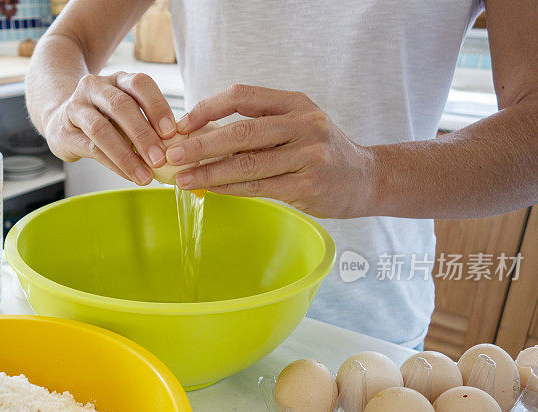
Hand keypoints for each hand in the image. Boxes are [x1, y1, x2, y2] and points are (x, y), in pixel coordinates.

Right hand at [43, 71, 176, 184]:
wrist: (61, 122)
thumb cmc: (104, 119)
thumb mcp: (126, 114)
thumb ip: (148, 124)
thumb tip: (177, 147)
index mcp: (118, 80)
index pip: (140, 83)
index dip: (157, 106)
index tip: (172, 132)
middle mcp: (96, 87)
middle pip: (121, 106)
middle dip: (143, 134)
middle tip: (161, 159)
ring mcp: (77, 107)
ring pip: (101, 129)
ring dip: (126, 155)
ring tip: (145, 175)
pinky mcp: (65, 131)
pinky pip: (91, 148)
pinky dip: (114, 164)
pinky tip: (129, 175)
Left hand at [167, 84, 377, 217]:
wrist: (366, 179)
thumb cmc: (320, 153)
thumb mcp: (294, 127)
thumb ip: (255, 129)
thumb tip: (199, 138)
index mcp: (294, 103)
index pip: (243, 96)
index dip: (208, 107)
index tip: (182, 124)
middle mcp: (304, 124)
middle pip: (241, 132)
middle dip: (201, 144)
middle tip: (172, 154)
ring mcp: (309, 155)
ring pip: (247, 163)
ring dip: (209, 172)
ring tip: (182, 178)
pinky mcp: (309, 185)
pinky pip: (259, 187)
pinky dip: (229, 188)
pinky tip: (210, 189)